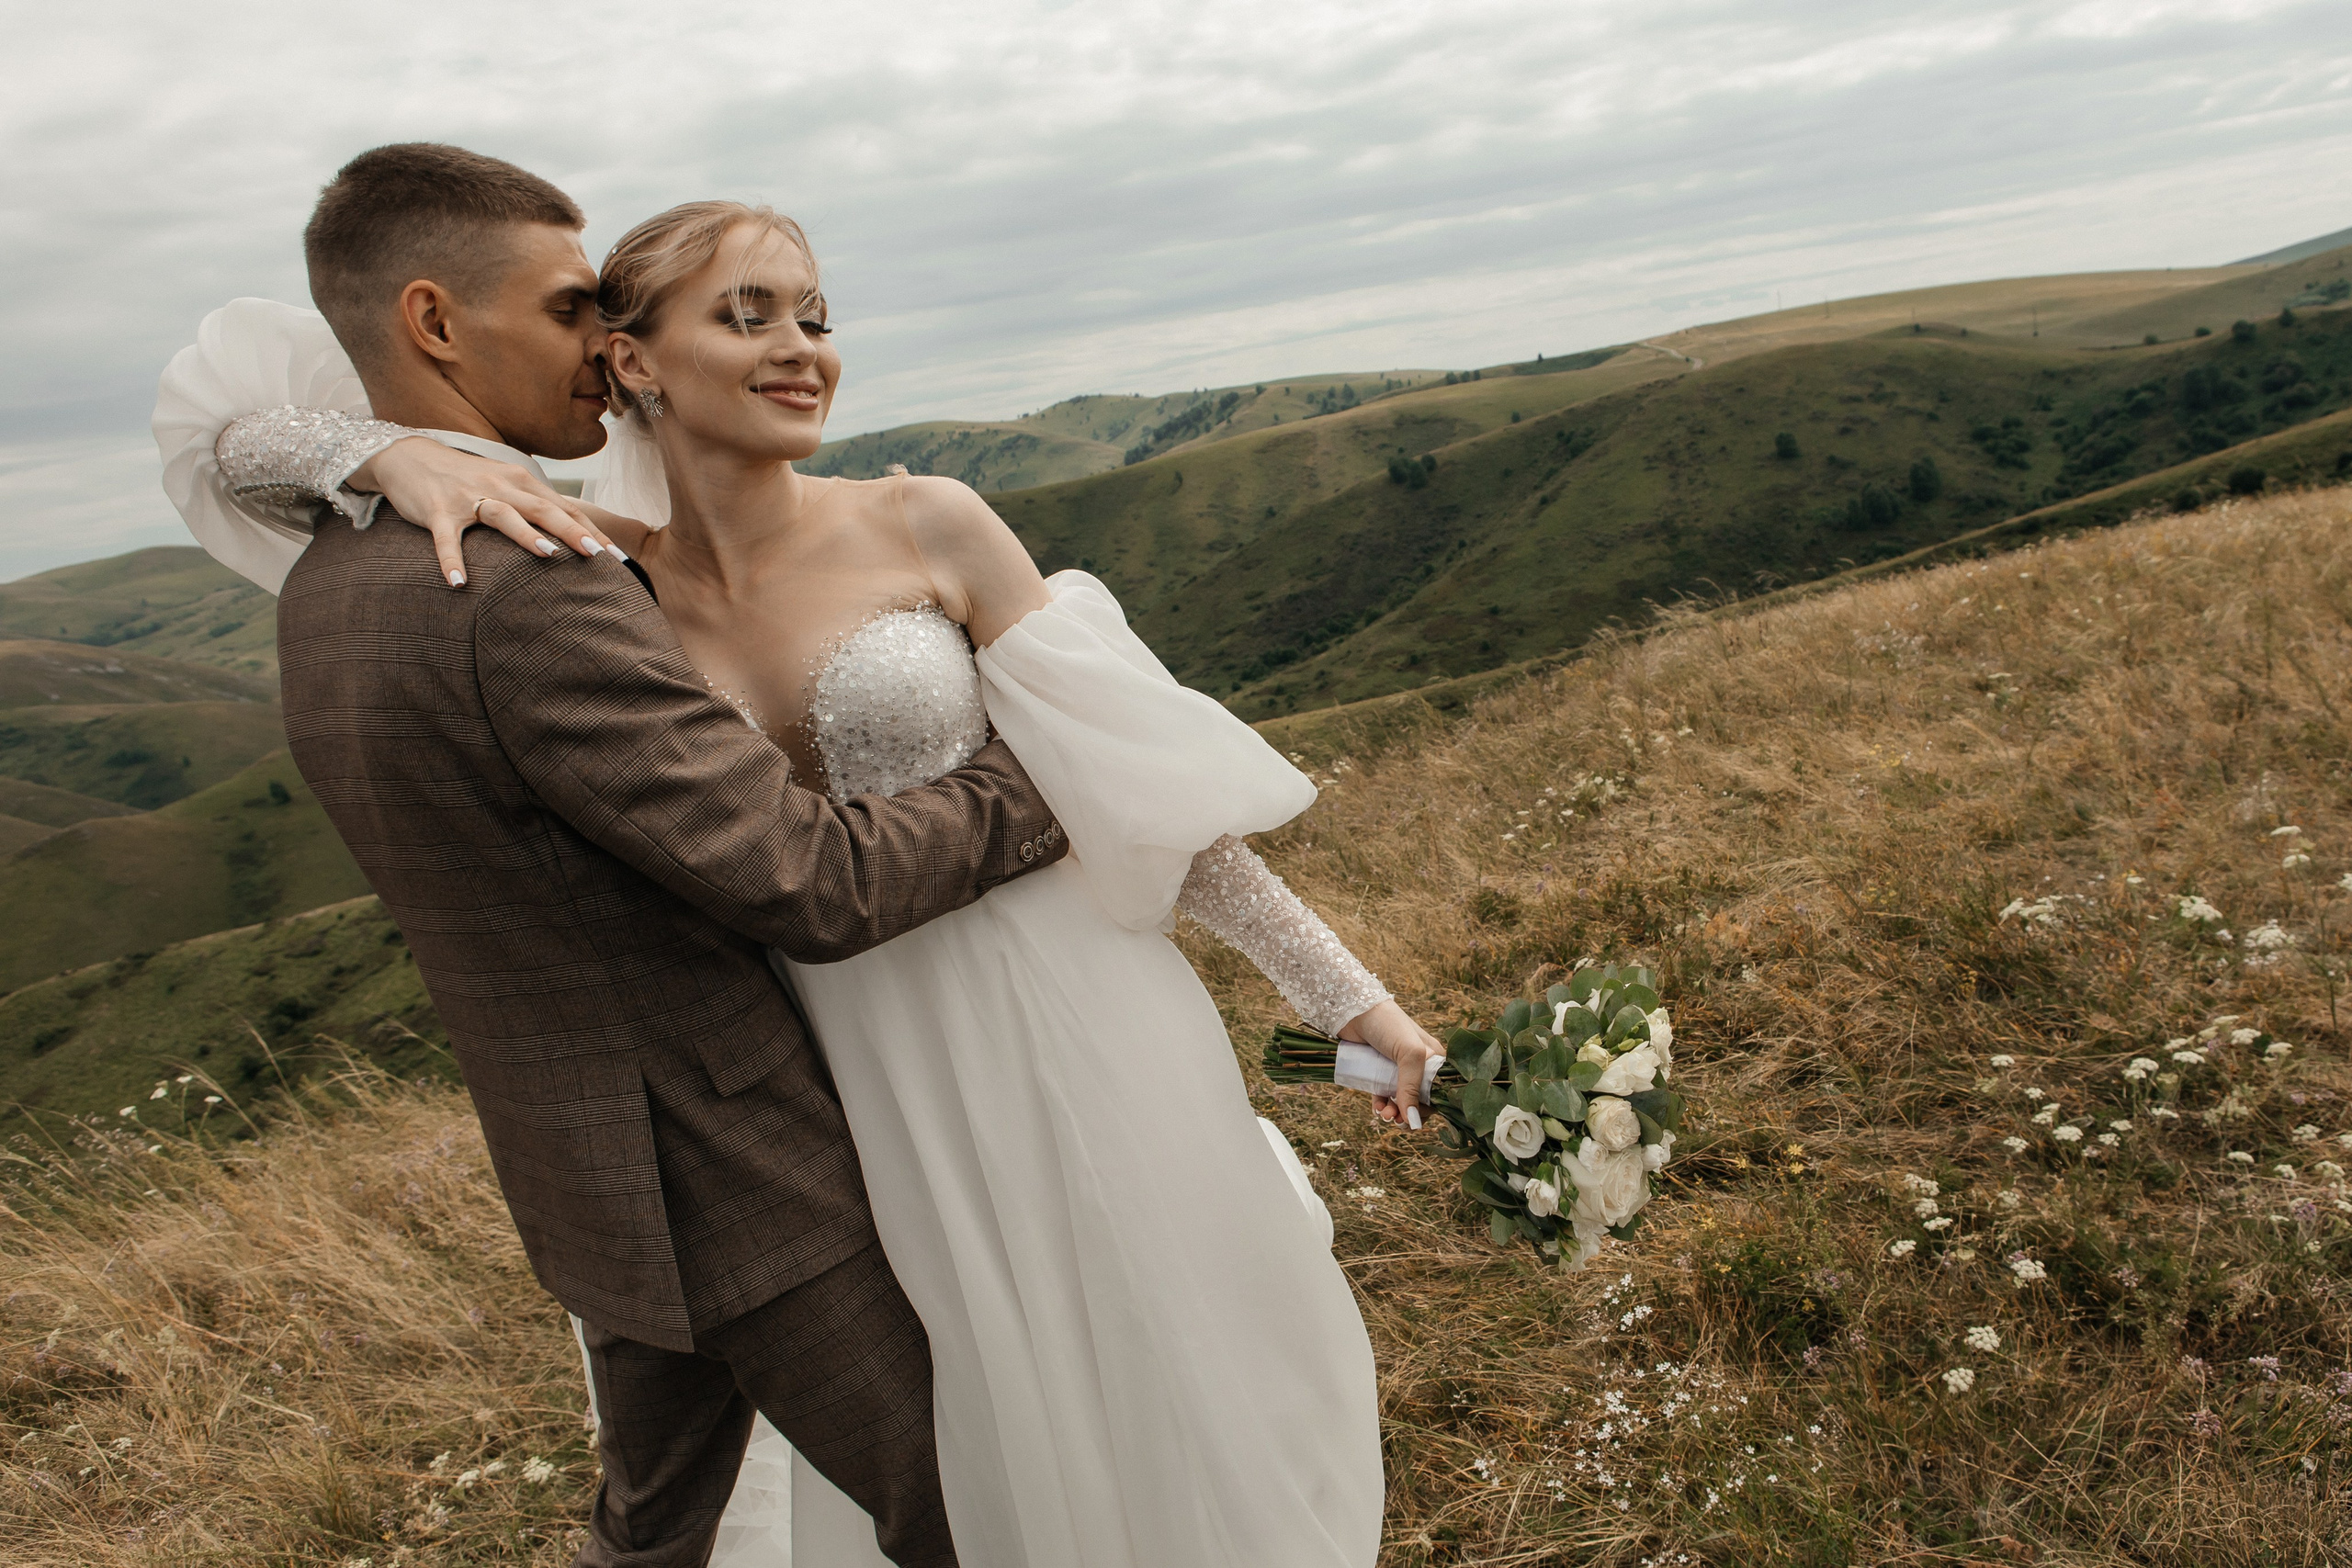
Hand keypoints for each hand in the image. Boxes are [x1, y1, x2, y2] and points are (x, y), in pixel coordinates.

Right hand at [351, 437, 642, 587]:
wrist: (411, 457)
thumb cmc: (469, 479)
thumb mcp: (507, 487)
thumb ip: (538, 506)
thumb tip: (577, 533)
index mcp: (523, 483)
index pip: (565, 509)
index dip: (592, 531)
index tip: (619, 557)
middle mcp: (501, 486)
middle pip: (543, 509)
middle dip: (572, 531)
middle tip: (598, 555)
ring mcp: (469, 497)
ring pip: (503, 515)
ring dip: (526, 536)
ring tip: (549, 556)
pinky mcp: (437, 511)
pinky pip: (446, 539)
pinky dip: (451, 560)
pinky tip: (459, 583)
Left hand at [1339, 999, 1442, 1130]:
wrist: (1353, 1010)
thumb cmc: (1387, 1025)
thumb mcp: (1409, 1053)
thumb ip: (1412, 1086)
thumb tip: (1413, 1121)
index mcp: (1434, 1057)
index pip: (1440, 1091)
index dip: (1430, 1107)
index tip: (1416, 1116)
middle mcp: (1418, 1064)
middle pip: (1421, 1099)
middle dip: (1410, 1113)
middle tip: (1397, 1120)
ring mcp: (1397, 1069)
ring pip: (1401, 1100)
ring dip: (1395, 1113)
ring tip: (1384, 1115)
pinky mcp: (1378, 1071)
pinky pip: (1384, 1095)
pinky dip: (1382, 1106)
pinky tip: (1377, 1109)